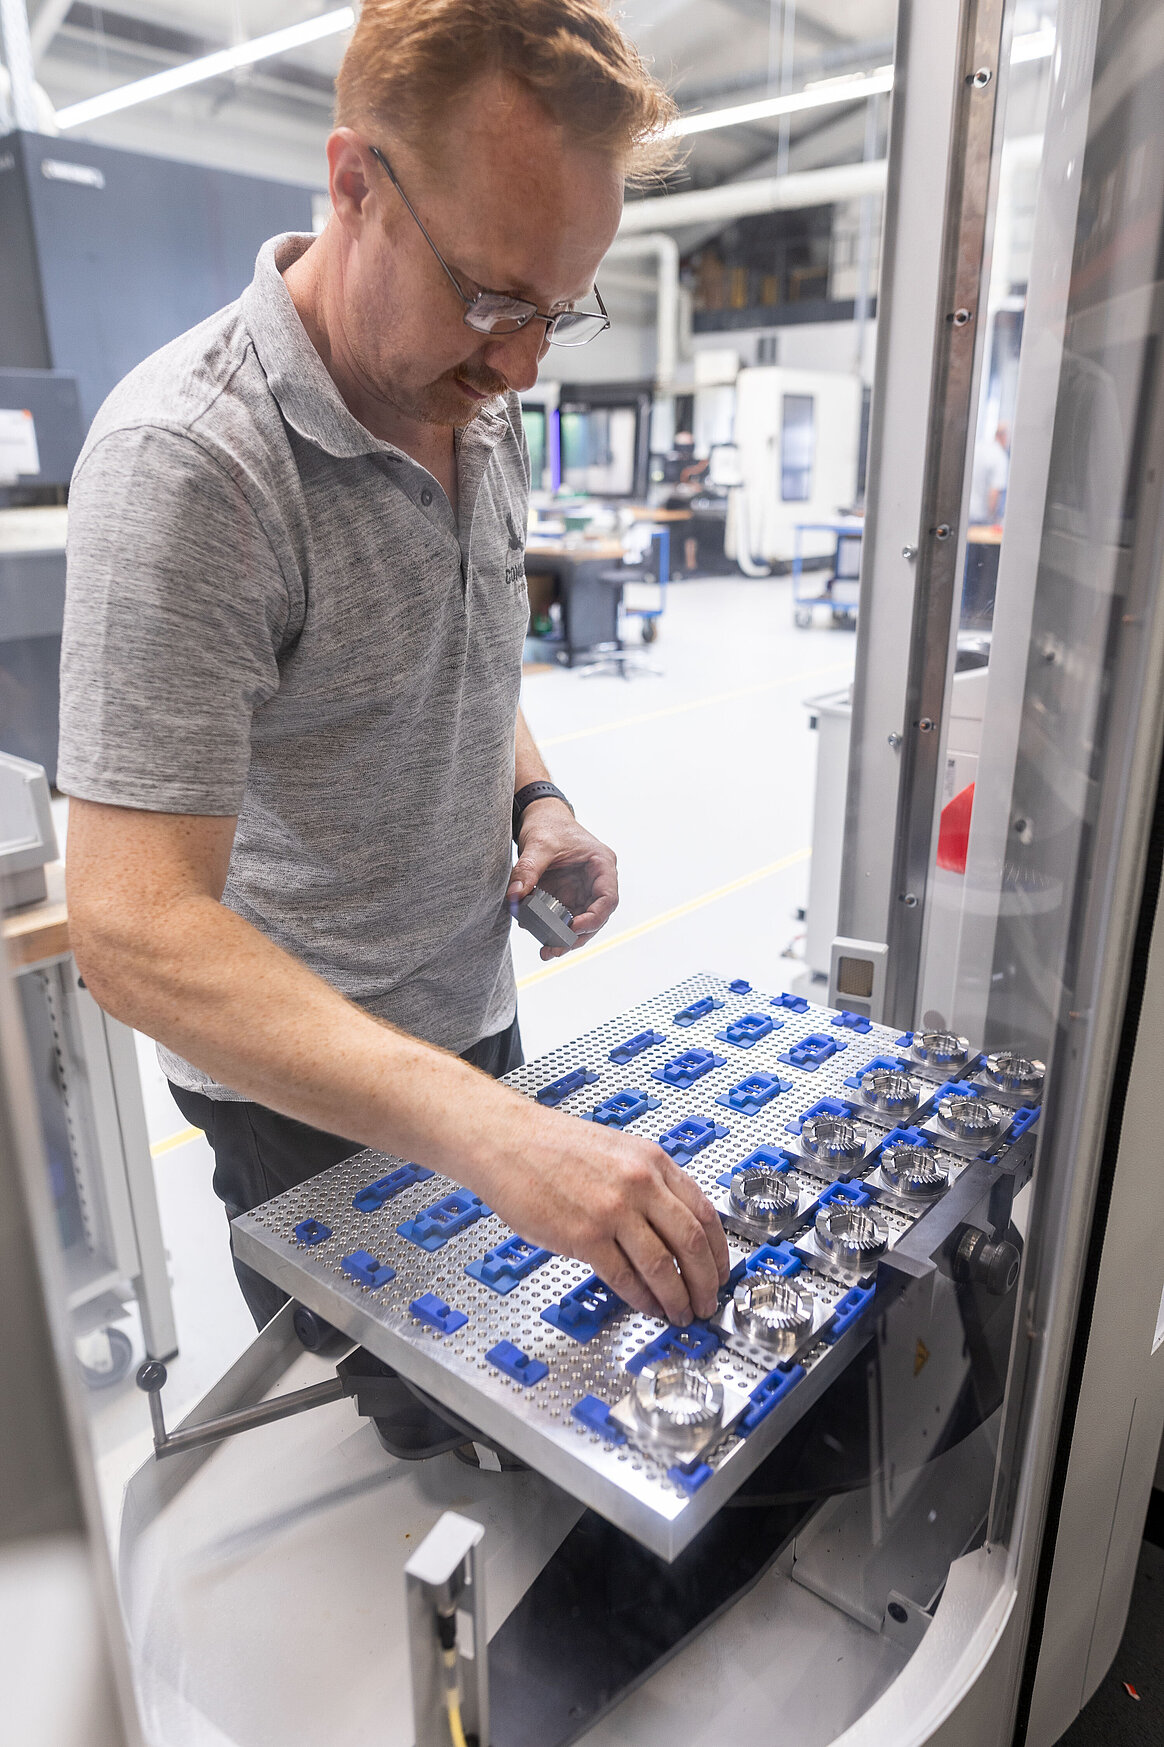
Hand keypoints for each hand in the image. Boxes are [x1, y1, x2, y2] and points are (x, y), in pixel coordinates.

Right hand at [477, 1098, 730, 1323]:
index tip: (720, 1273)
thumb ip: (648, 1183)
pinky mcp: (584, 1235)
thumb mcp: (617, 1150)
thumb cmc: (551, 1145)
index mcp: (652, 1161)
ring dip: (677, 1297)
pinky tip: (646, 1306)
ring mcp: (613, 1210)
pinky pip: (625, 1277)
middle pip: (691, 1243)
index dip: (719, 1252)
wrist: (506, 1141)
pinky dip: (641, 1298)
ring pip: (663, 1266)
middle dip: (705, 1282)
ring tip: (679, 1313)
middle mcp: (639, 1183)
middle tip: (706, 1303)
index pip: (704, 1212)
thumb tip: (673, 1226)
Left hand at [507, 800, 617, 959]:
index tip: (573, 928)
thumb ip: (528, 870)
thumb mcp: (538, 845)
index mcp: (602, 865)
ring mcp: (582, 890)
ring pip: (580, 922)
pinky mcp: (567, 896)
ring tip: (546, 951)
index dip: (594, 918)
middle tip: (554, 950)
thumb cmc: (548, 825)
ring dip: (564, 938)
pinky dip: (551, 927)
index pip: (608, 899)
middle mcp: (596, 881)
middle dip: (576, 936)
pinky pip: (563, 917)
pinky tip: (534, 932)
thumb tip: (514, 898)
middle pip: (596, 917)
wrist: (540, 817)